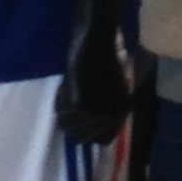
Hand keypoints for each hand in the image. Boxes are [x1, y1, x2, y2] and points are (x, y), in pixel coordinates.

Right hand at [56, 22, 129, 144]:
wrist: (95, 39)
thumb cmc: (100, 59)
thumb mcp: (108, 90)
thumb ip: (102, 111)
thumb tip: (83, 134)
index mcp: (122, 113)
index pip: (102, 141)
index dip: (86, 130)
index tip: (80, 117)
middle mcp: (111, 117)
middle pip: (80, 138)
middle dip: (71, 120)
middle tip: (72, 96)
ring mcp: (96, 112)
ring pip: (66, 126)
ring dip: (64, 109)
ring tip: (70, 87)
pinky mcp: (80, 105)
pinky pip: (59, 111)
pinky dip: (59, 98)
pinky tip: (67, 82)